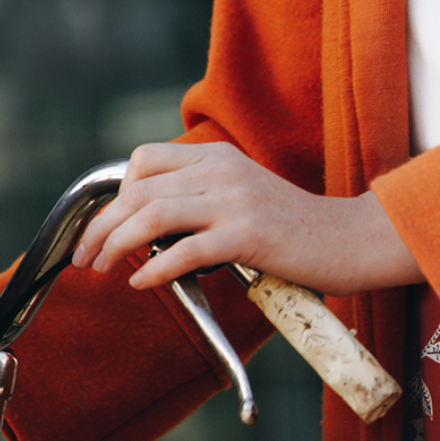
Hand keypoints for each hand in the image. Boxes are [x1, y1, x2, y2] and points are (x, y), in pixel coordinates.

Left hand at [74, 141, 421, 294]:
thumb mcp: (244, 197)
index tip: (104, 228)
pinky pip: (186, 250)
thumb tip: (149, 227)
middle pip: (139, 190)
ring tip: (101, 269)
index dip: (115, 195)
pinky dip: (154, 268)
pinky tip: (141, 283)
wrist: (353, 239)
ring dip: (116, 245)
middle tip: (85, 257)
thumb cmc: (298, 230)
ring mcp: (237, 200)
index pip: (144, 160)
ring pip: (153, 214)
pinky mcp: (250, 235)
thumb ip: (202, 198)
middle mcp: (223, 170)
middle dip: (101, 226)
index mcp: (219, 157)